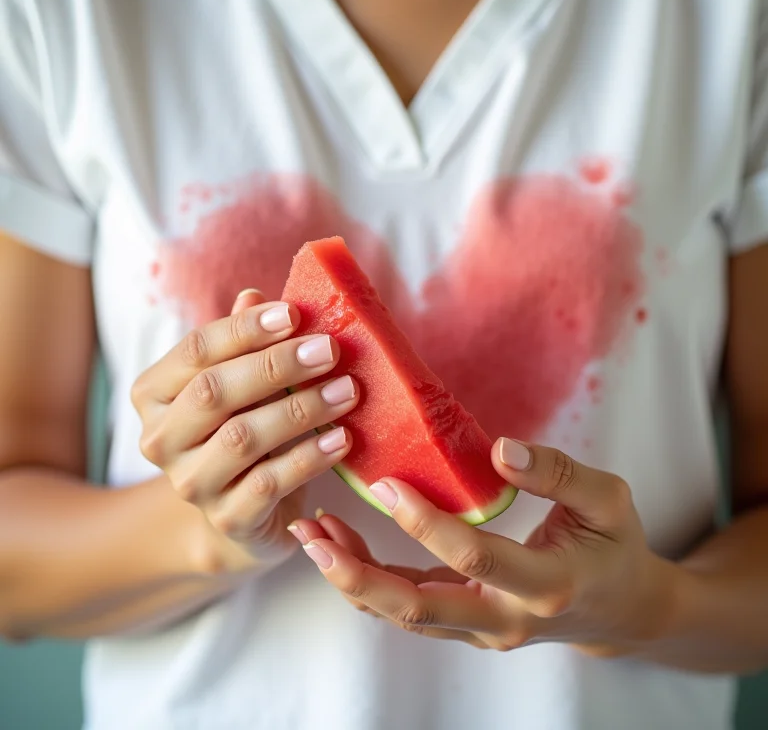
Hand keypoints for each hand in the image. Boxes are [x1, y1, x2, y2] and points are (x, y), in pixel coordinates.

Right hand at [131, 288, 358, 571]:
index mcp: (155, 393)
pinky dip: (309, 457)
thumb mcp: (242, 386)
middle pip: (215, 390)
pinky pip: (269, 483)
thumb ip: (244, 345)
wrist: (241, 516)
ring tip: (348, 390)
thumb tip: (254, 294)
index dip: (246, 329)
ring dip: (302, 409)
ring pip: (242, 437)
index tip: (295, 313)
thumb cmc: (243, 432)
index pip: (197, 350)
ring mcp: (190, 483)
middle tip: (330, 349)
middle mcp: (160, 439)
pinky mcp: (226, 518)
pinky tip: (341, 438)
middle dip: (277, 365)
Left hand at [289, 439, 677, 653]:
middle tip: (315, 536)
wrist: (621, 610)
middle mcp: (505, 620)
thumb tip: (502, 450)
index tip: (387, 483)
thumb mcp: (608, 499)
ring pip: (404, 615)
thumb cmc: (616, 546)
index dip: (426, 522)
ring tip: (311, 538)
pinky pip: (409, 608)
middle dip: (360, 576)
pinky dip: (369, 583)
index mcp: (545, 586)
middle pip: (419, 610)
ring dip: (353, 580)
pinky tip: (340, 547)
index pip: (474, 557)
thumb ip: (558, 473)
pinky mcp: (465, 624)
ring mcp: (481, 630)